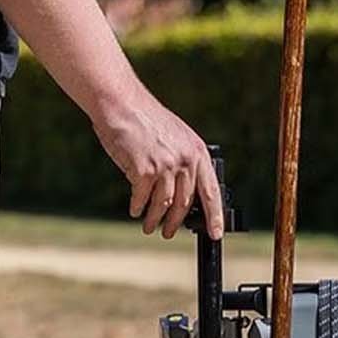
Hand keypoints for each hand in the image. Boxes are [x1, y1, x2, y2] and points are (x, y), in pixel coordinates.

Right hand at [91, 96, 223, 239]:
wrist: (122, 104)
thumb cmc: (146, 121)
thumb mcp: (177, 138)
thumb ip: (185, 162)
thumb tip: (185, 195)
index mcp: (197, 152)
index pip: (212, 191)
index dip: (215, 216)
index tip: (215, 233)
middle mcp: (185, 160)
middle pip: (185, 203)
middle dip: (176, 222)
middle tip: (170, 233)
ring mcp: (165, 166)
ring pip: (163, 204)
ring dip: (155, 219)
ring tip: (149, 226)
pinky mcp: (144, 170)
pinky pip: (142, 198)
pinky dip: (138, 207)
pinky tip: (135, 211)